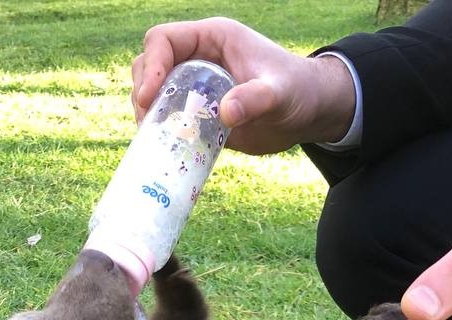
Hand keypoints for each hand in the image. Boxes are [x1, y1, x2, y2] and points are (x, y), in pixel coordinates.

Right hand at [131, 18, 356, 154]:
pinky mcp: (198, 112)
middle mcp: (198, 58)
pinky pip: (168, 117)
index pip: (164, 40)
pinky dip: (160, 131)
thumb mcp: (280, 93)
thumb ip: (256, 99)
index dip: (151, 65)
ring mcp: (195, 85)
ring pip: (154, 91)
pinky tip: (164, 147)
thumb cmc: (299, 91)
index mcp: (213, 39)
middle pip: (150, 64)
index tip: (150, 97)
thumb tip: (226, 113)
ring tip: (152, 136)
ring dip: (147, 113)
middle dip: (143, 90)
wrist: (309, 113)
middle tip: (147, 121)